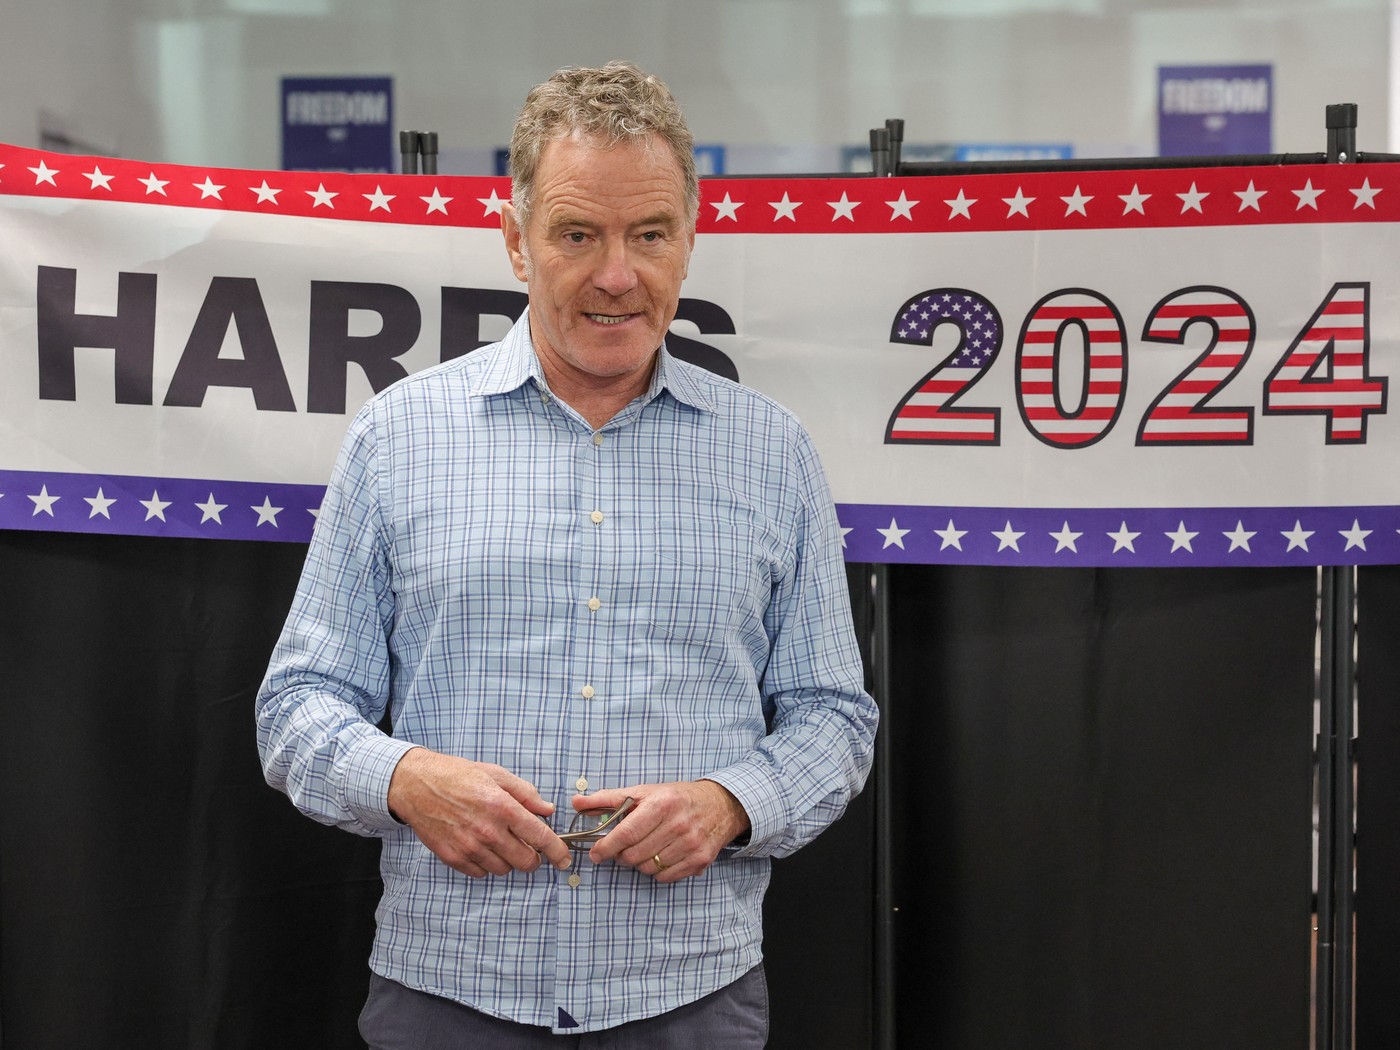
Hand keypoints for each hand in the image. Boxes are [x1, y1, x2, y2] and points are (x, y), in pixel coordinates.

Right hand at [387, 748, 571, 877]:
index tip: (564, 859)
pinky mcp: (453, 858)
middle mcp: (488, 830)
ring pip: (504, 869)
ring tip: (499, 841)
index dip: (557, 851)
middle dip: (533, 857)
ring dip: (508, 860)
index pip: (540, 837)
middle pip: (525, 861)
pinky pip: (480, 872)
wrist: (417, 785)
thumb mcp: (496, 774)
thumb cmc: (458, 776)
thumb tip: (547, 809)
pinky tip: (480, 846)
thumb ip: (526, 793)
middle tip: (527, 846)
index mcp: (503, 807)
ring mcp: (469, 847)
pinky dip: (486, 864)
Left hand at [578, 780, 749, 883]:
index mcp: (662, 804)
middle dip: (622, 855)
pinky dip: (657, 871)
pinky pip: (665, 877)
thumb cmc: (676, 798)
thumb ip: (608, 799)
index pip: (627, 833)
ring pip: (648, 868)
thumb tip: (576, 803)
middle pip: (634, 855)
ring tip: (645, 848)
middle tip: (623, 847)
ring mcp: (691, 845)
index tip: (595, 853)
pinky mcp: (700, 861)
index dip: (607, 846)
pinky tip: (660, 855)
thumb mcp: (644, 792)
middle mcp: (678, 825)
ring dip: (639, 863)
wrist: (719, 805)